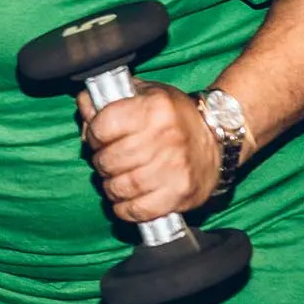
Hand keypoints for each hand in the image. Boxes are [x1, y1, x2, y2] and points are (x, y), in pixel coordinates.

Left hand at [77, 83, 221, 222]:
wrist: (218, 139)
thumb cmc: (174, 116)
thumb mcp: (144, 94)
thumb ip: (109, 99)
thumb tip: (85, 108)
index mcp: (154, 108)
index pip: (103, 126)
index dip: (94, 134)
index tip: (100, 137)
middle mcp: (166, 137)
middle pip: (109, 159)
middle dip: (101, 162)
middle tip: (108, 160)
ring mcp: (175, 168)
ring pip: (120, 186)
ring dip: (111, 186)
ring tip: (116, 179)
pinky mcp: (180, 193)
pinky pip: (138, 209)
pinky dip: (125, 208)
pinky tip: (126, 199)